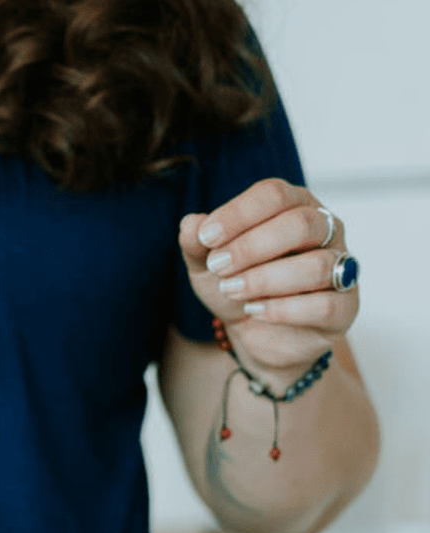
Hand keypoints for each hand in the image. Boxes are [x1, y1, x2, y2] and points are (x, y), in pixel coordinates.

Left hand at [179, 177, 357, 381]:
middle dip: (251, 247)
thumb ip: (197, 244)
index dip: (238, 214)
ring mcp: (340, 267)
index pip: (274, 194)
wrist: (253, 334)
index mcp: (293, 206)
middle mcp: (325, 231)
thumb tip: (191, 224)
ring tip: (231, 290)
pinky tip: (254, 311)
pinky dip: (282, 309)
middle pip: (300, 224)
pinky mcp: (345, 307)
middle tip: (218, 267)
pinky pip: (325, 304)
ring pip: (316, 265)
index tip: (206, 238)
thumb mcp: (206, 265)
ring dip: (264, 279)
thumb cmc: (236, 286)